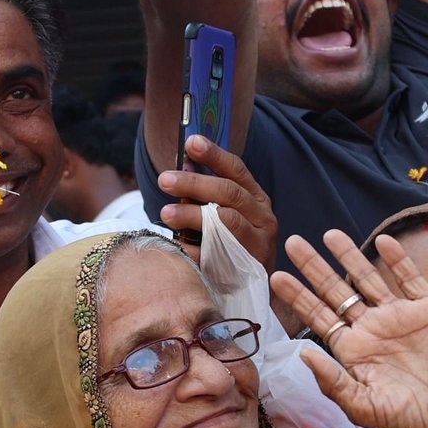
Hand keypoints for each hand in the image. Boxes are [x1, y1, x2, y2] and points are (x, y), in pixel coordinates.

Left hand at [158, 135, 276, 271]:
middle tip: (164, 179)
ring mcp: (260, 241)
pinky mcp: (250, 265)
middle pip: (229, 192)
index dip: (214, 154)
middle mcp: (263, 216)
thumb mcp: (226, 213)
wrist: (253, 284)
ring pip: (226, 220)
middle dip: (194, 183)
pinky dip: (194, 247)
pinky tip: (176, 244)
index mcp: (256, 198)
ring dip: (193, 215)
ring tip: (166, 213)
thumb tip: (183, 165)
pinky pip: (218, 253)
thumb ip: (207, 192)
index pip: (236, 170)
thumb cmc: (233, 243)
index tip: (191, 142)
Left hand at [269, 229, 427, 427]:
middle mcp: (372, 328)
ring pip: (369, 278)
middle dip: (315, 268)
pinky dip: (398, 260)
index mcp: (353, 350)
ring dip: (350, 256)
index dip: (298, 297)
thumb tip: (302, 354)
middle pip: (337, 291)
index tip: (276, 276)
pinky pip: (410, 278)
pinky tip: (383, 242)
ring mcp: (400, 316)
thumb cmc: (409, 419)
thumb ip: (332, 381)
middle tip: (293, 243)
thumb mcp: (363, 407)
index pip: (319, 317)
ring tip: (330, 234)